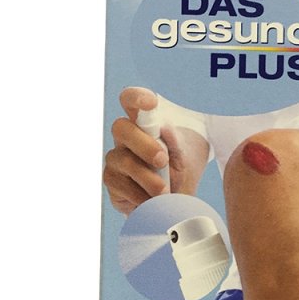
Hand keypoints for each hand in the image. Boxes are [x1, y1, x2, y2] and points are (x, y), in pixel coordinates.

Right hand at [103, 87, 209, 214]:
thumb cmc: (180, 170)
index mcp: (143, 123)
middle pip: (121, 128)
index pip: (131, 100)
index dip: (136, 98)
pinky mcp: (112, 182)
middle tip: (163, 160)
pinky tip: (152, 201)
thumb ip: (177, 143)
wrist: (177, 200)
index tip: (151, 103)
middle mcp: (125, 138)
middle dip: (144, 145)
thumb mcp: (186, 157)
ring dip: (147, 177)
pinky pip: (121, 186)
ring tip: (165, 191)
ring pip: (123, 161)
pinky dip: (140, 195)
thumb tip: (165, 129)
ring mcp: (116, 159)